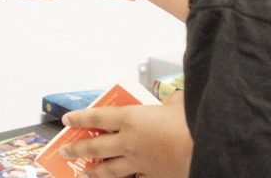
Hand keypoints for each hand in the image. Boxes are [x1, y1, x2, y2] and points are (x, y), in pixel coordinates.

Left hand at [60, 96, 193, 177]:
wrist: (204, 150)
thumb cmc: (190, 124)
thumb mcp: (180, 103)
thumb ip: (172, 102)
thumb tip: (173, 100)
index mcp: (132, 119)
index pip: (98, 118)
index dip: (80, 118)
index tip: (68, 120)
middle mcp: (129, 143)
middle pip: (95, 148)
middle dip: (77, 149)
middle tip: (65, 151)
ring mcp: (139, 163)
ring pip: (109, 171)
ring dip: (94, 172)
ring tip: (85, 173)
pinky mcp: (152, 176)